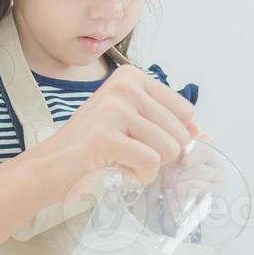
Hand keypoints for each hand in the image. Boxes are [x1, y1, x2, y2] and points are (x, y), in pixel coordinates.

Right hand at [31, 65, 198, 203]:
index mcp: (132, 77)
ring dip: (147, 167)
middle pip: (180, 133)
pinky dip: (136, 177)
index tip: (140, 140)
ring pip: (169, 150)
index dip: (172, 136)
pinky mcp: (106, 136)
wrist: (47, 168)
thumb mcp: (132, 126)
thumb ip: (167, 125)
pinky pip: (150, 165)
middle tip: (125, 153)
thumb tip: (206, 134)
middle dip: (160, 155)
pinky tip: (113, 169)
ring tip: (117, 159)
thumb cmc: (90, 149)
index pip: (186, 112)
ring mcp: (114, 108)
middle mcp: (124, 85)